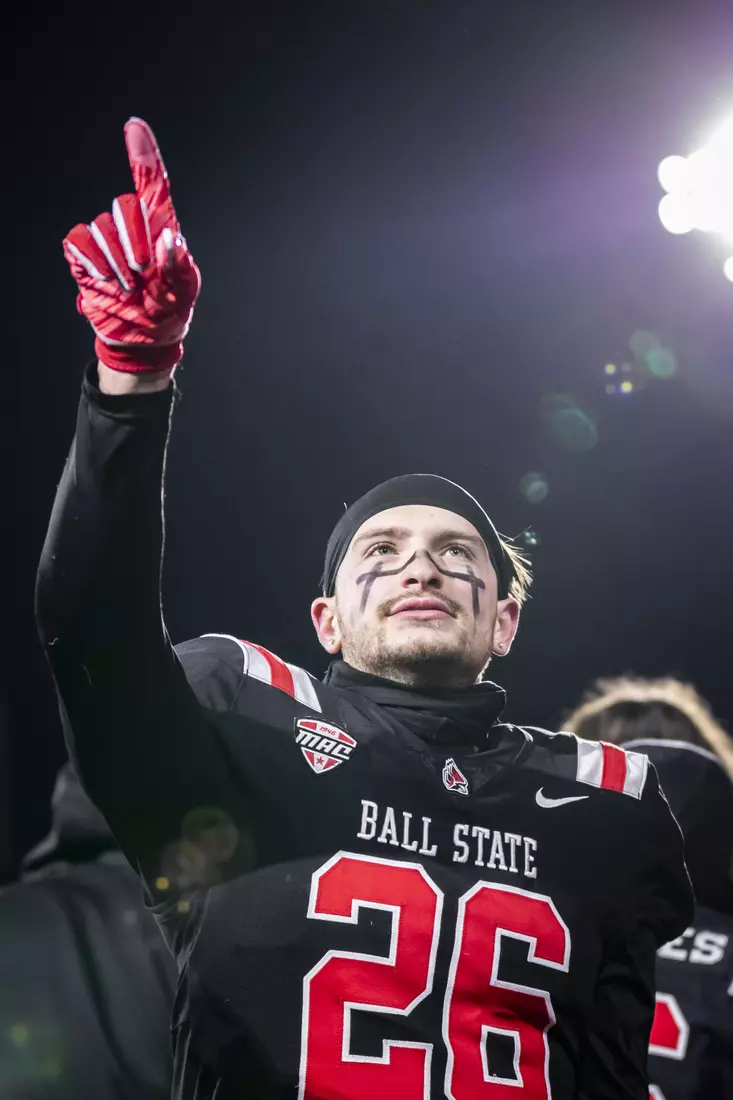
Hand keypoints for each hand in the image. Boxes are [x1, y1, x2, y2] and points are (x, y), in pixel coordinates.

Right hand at [63, 119, 200, 372]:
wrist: (144, 337)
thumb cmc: (170, 309)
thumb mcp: (185, 290)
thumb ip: (180, 265)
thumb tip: (168, 239)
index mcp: (162, 226)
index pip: (152, 182)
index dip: (143, 153)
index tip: (134, 126)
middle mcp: (133, 226)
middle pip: (124, 206)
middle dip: (134, 239)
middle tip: (143, 271)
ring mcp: (107, 240)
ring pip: (101, 227)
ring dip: (116, 260)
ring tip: (128, 286)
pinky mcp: (85, 256)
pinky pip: (79, 241)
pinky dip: (92, 260)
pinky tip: (106, 279)